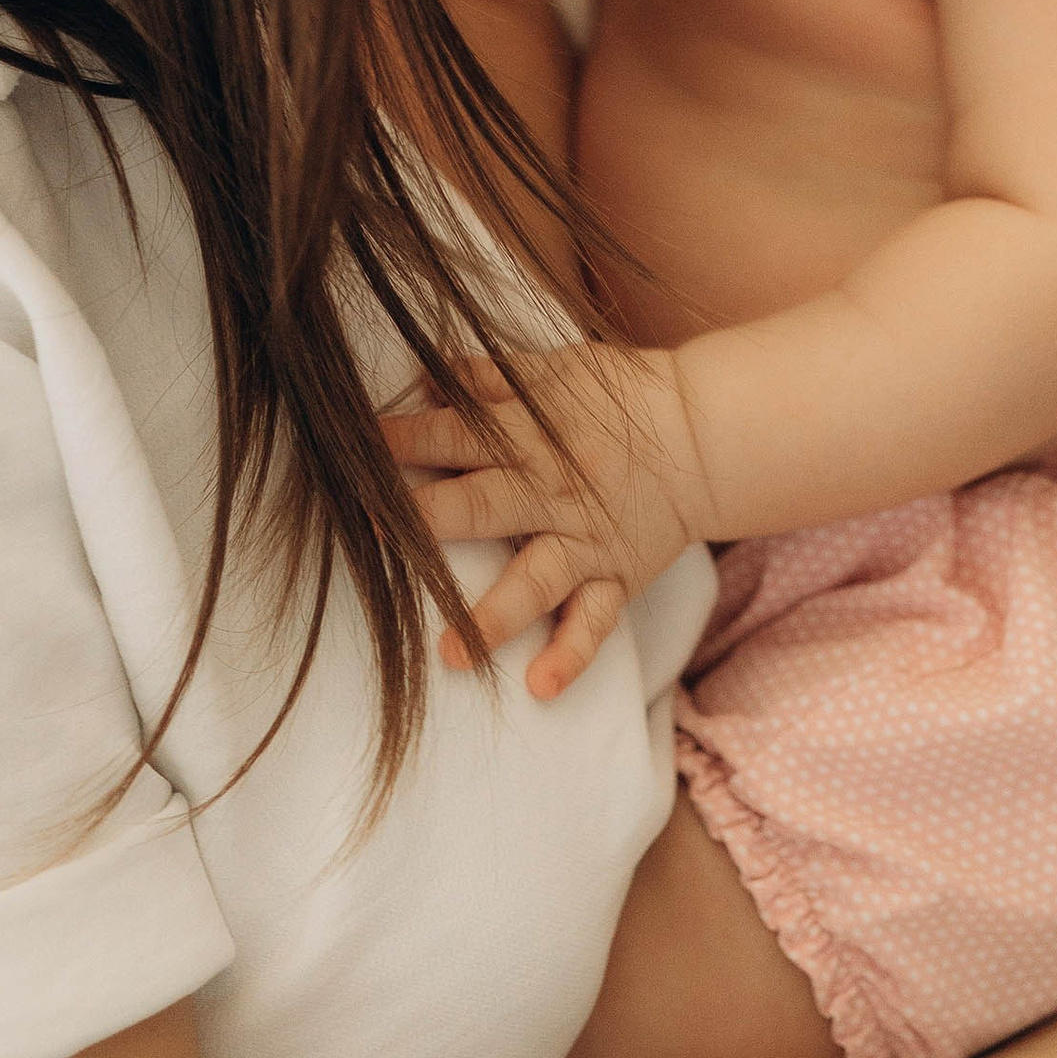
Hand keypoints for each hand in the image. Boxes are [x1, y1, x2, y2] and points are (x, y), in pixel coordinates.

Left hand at [384, 346, 710, 697]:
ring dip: (491, 615)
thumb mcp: (554, 370)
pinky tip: (540, 686)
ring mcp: (583, 539)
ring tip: (450, 652)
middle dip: (428, 519)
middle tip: (376, 535)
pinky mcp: (612, 575)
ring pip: (534, 579)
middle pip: (482, 504)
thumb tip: (426, 374)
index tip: (354, 449)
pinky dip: (570, 655)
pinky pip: (592, 621)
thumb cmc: (618, 398)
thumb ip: (490, 378)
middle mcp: (551, 490)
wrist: (702, 434)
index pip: (456, 435)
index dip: (405, 440)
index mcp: (530, 434)